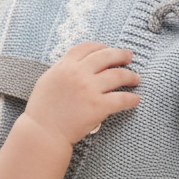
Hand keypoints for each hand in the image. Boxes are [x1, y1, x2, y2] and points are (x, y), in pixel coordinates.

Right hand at [23, 43, 139, 144]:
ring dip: (130, 76)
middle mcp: (79, 73)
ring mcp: (90, 89)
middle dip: (121, 55)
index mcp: (66, 66)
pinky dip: (132, 99)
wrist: (43, 132)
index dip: (100, 46)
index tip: (108, 49)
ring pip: (118, 75)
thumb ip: (63, 69)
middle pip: (106, 56)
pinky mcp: (99, 106)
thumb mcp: (48, 80)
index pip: (87, 48)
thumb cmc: (42, 109)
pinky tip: (136, 100)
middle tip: (129, 56)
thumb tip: (77, 64)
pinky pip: (122, 99)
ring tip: (136, 78)